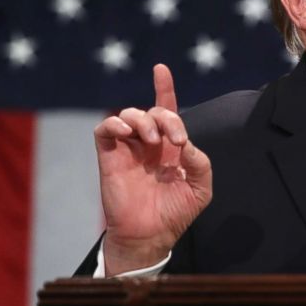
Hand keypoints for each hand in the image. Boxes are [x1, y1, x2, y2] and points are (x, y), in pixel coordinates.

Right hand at [94, 64, 211, 274]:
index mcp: (171, 147)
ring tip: (152, 140)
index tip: (161, 69)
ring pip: (129, 114)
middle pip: (154, 111)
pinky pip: (105, 129)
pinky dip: (115, 124)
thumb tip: (186, 144)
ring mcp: (128, 149)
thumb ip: (200, 163)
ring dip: (144, 120)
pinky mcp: (109, 157)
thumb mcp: (201, 188)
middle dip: (167, 117)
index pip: (167, 110)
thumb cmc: (175, 212)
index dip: (164, 88)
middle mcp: (149, 144)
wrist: (150, 236)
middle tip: (175, 141)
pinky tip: (127, 133)